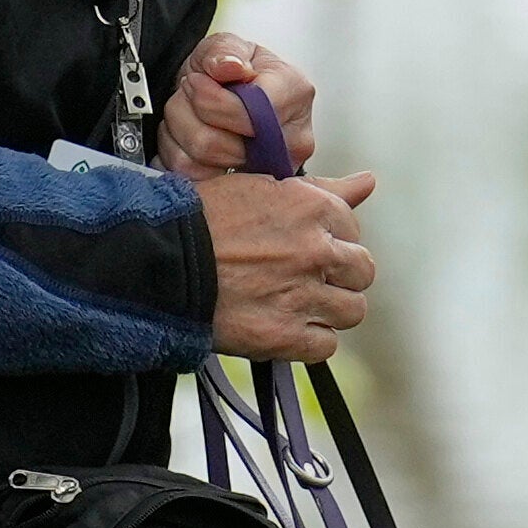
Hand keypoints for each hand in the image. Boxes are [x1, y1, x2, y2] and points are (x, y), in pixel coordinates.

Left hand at [159, 32, 322, 179]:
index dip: (211, 99)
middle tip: (189, 93)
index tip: (197, 80)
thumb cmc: (233, 74)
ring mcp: (270, 170)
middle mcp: (292, 139)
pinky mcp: (244, 190)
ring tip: (189, 113)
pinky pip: (194, 179)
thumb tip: (230, 67)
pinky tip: (188, 135)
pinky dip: (179, 153)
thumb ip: (225, 51)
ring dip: (180, 131)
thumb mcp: (226, 46)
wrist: (225, 96)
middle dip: (188, 113)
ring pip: (200, 161)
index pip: (249, 113)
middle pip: (217, 143)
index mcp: (295, 94)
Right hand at [194, 163, 378, 361]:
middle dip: (339, 275)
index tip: (304, 244)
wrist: (159, 262)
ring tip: (295, 303)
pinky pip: (326, 346)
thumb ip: (323, 189)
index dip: (330, 238)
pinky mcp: (286, 336)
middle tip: (304, 277)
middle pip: (362, 271)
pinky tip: (284, 326)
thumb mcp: (262, 187)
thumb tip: (368, 181)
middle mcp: (316, 251)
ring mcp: (304, 295)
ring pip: (352, 311)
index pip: (353, 228)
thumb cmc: (201, 220)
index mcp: (312, 208)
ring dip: (329, 310)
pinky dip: (308, 341)